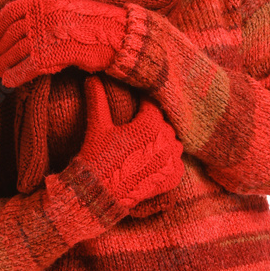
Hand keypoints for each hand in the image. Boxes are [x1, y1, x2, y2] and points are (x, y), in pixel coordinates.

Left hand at [0, 0, 128, 86]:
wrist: (119, 36)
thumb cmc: (96, 25)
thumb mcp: (68, 9)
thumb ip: (43, 13)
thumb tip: (20, 22)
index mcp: (47, 2)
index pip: (11, 11)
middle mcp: (44, 16)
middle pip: (12, 34)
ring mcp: (49, 35)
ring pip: (16, 52)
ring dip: (4, 64)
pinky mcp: (55, 55)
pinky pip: (27, 67)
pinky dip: (15, 76)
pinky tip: (9, 82)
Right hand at [75, 76, 183, 211]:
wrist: (100, 192)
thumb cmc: (98, 156)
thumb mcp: (98, 126)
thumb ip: (98, 99)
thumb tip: (91, 77)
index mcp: (150, 124)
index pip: (152, 105)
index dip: (143, 105)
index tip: (136, 105)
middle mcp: (166, 140)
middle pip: (164, 124)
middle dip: (153, 124)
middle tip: (138, 128)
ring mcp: (171, 161)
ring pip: (174, 143)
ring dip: (163, 142)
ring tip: (147, 145)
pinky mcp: (172, 178)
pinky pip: (178, 164)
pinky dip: (168, 162)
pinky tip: (154, 163)